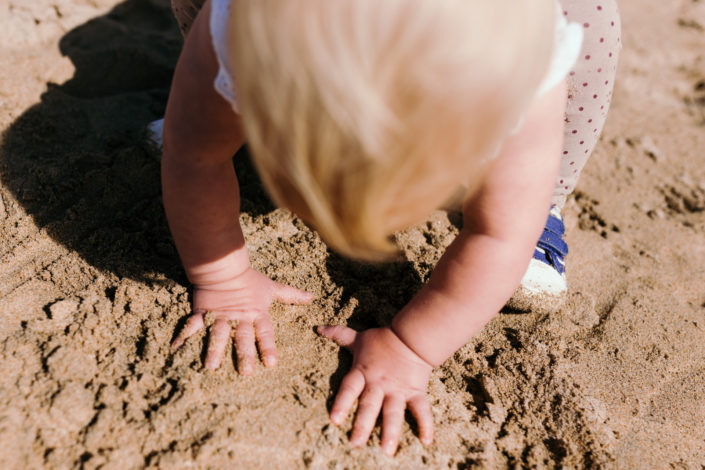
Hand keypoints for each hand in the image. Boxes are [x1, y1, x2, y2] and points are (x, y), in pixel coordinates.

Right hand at [172, 267, 312, 372]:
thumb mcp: (272, 288)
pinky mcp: (202, 313)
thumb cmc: (249, 279)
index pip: (264, 333)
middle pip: (241, 338)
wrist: (224, 267)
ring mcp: (219, 317)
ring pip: (217, 334)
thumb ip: (291, 295)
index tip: (271, 364)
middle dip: (243, 354)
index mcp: (255, 314)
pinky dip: (182, 338)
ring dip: (214, 350)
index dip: (268, 347)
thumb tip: (312, 297)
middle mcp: (238, 318)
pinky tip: (175, 351)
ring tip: (211, 367)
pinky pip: (191, 326)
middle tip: (245, 373)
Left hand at [317, 326, 433, 454]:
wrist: (412, 337)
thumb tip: (319, 328)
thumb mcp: (358, 338)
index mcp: (363, 373)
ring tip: (386, 450)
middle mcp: (378, 385)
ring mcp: (397, 390)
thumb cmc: (382, 339)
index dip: (342, 403)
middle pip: (369, 406)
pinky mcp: (415, 392)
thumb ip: (339, 335)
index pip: (349, 389)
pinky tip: (426, 441)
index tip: (335, 420)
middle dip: (363, 425)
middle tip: (356, 444)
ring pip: (393, 412)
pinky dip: (425, 424)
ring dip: (390, 431)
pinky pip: (421, 410)